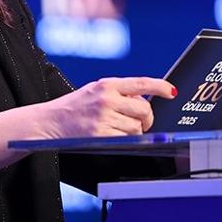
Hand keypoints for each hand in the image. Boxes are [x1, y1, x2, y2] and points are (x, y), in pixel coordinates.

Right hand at [40, 77, 176, 138]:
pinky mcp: (101, 134)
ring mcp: (104, 117)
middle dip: (147, 117)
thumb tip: (145, 97)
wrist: (50, 121)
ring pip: (137, 126)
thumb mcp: (95, 90)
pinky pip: (127, 139)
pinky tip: (115, 135)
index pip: (141, 83)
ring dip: (135, 130)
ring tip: (120, 127)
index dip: (160, 86)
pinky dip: (126, 139)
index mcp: (106, 84)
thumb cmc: (74, 107)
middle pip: (144, 108)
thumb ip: (118, 92)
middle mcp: (107, 99)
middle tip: (142, 121)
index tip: (171, 92)